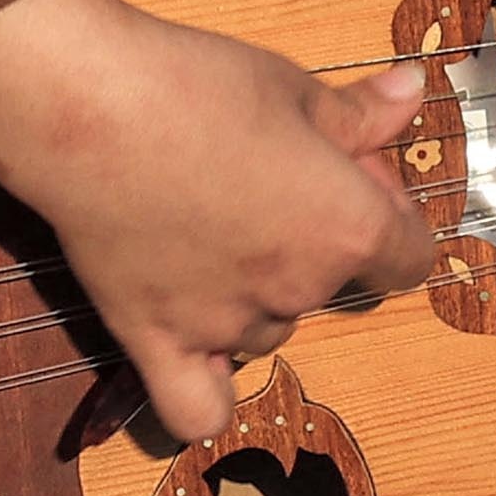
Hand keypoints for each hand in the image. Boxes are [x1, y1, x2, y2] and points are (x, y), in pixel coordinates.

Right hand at [0, 0, 432, 445]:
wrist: (85, 106)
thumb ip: (358, 116)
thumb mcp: (292, 87)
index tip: (350, 176)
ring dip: (258, 296)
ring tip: (210, 232)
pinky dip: (204, 396)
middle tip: (265, 180)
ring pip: (270, 330)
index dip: (388, 212)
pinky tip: (198, 357)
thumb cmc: (195, 85)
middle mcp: (296, 290)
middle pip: (334, 286)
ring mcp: (224, 326)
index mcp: (345, 228)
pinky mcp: (154, 341)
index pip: (409, 254)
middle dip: (315, 240)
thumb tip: (410, 97)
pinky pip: (195, 410)